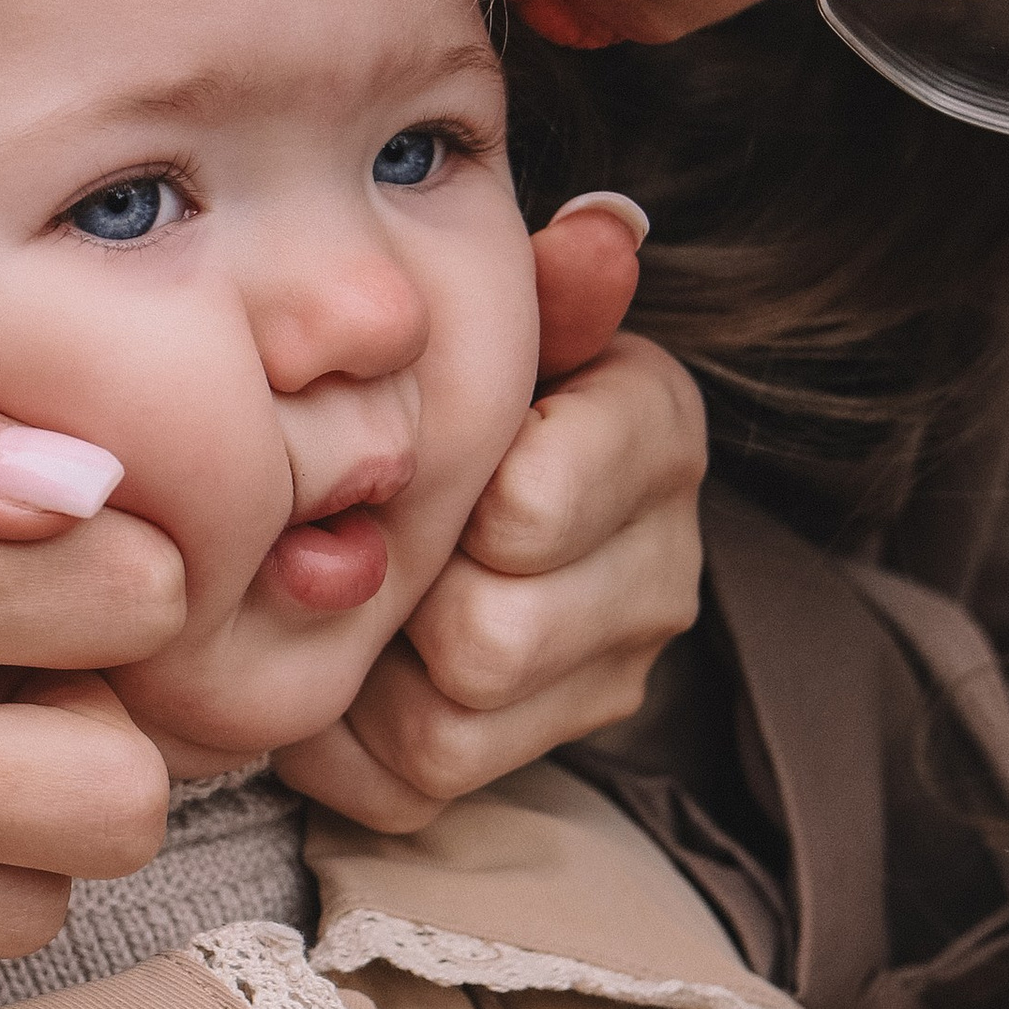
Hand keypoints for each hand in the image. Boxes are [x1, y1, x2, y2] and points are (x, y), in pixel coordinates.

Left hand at [276, 198, 705, 833]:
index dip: (447, 495)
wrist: (433, 508)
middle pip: (490, 632)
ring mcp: (603, 681)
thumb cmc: (454, 397)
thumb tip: (605, 230)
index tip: (415, 457)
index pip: (530, 507)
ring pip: (453, 717)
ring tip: (354, 593)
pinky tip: (346, 661)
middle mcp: (661, 572)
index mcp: (657, 437)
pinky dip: (349, 732)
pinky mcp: (522, 765)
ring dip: (374, 661)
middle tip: (361, 539)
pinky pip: (413, 777)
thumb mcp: (499, 330)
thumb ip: (548, 288)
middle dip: (404, 588)